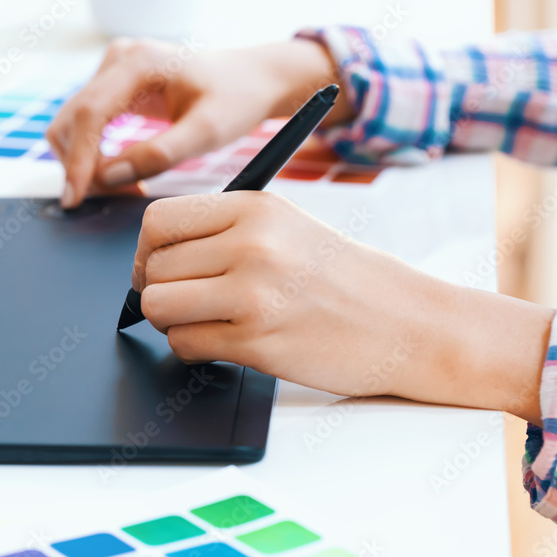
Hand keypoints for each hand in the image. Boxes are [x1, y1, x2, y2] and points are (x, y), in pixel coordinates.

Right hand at [46, 38, 351, 207]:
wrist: (253, 79)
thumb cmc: (237, 99)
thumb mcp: (207, 132)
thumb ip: (158, 155)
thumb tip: (108, 177)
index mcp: (139, 62)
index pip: (89, 114)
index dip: (77, 160)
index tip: (75, 198)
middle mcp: (119, 58)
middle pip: (71, 119)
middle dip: (80, 165)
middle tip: (111, 199)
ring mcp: (114, 69)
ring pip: (73, 124)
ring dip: (86, 162)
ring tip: (125, 187)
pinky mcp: (115, 84)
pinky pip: (87, 123)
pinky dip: (94, 153)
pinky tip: (122, 173)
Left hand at [133, 192, 554, 423]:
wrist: (408, 325)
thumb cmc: (343, 277)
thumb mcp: (285, 226)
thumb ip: (221, 230)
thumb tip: (152, 254)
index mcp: (254, 208)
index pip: (158, 222)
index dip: (149, 250)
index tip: (159, 266)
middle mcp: (251, 245)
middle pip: (154, 269)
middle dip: (162, 289)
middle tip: (191, 300)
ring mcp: (253, 295)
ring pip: (158, 308)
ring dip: (173, 321)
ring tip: (206, 320)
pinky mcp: (256, 342)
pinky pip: (184, 344)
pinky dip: (194, 348)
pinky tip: (225, 341)